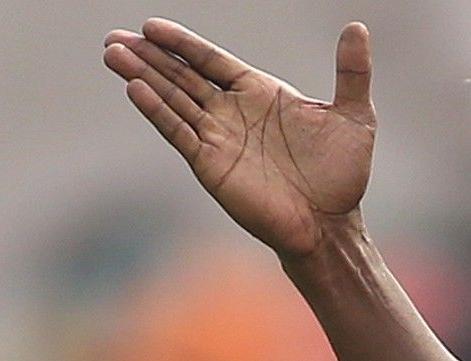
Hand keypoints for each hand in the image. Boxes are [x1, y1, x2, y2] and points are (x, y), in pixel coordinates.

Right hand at [103, 19, 375, 258]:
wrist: (331, 224)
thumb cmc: (343, 174)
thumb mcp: (355, 116)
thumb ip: (352, 72)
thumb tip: (357, 28)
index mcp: (260, 92)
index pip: (211, 60)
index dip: (182, 43)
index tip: (152, 26)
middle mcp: (233, 112)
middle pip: (183, 75)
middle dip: (149, 56)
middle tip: (114, 38)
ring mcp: (219, 138)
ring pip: (173, 99)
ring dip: (143, 76)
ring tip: (113, 54)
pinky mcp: (211, 165)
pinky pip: (179, 131)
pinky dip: (157, 111)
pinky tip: (136, 89)